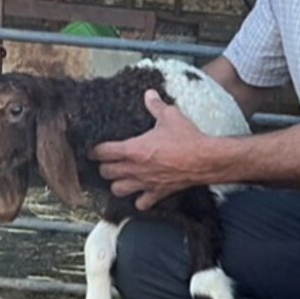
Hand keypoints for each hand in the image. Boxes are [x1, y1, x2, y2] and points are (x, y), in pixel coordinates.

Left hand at [88, 89, 218, 210]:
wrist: (205, 160)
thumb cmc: (187, 139)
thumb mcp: (170, 116)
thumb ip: (156, 106)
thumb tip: (150, 95)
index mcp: (133, 149)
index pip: (102, 152)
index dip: (95, 150)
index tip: (94, 148)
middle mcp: (135, 168)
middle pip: (106, 172)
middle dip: (104, 167)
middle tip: (108, 161)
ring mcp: (145, 183)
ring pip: (117, 190)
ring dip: (116, 184)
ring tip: (120, 178)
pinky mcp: (157, 193)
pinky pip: (141, 203)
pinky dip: (139, 200)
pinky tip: (141, 194)